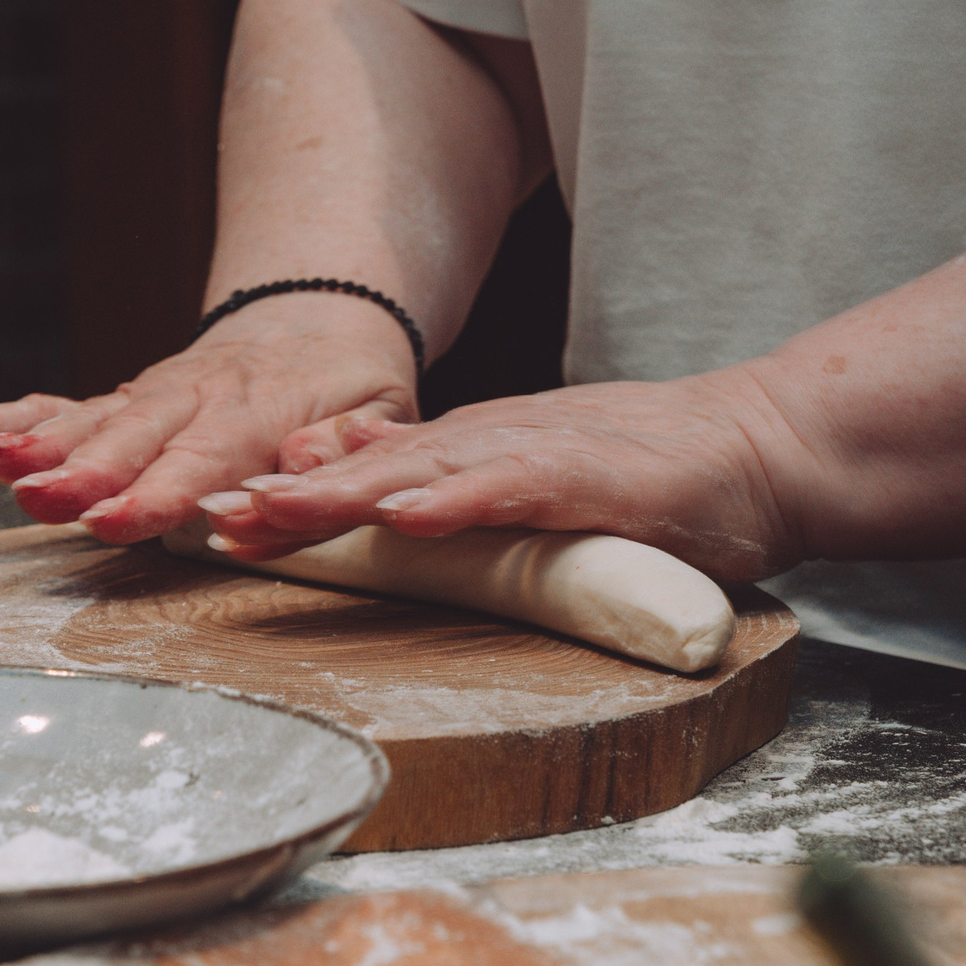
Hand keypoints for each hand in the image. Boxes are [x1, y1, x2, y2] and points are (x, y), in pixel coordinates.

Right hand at [0, 293, 419, 543]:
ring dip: (31, 443)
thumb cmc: (353, 389)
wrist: (321, 322)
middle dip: (82, 471)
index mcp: (259, 413)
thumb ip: (346, 449)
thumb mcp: (383, 415)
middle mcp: (191, 400)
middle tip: (38, 498)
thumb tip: (302, 467)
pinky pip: (53, 407)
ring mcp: (146, 398)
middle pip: (129, 440)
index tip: (112, 518)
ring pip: (82, 421)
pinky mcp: (116, 403)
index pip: (203, 457)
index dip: (156, 491)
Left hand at [196, 372, 799, 584]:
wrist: (759, 448)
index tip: (211, 522)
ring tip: (273, 515)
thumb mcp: (528, 475)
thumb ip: (446, 482)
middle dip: (285, 498)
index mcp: (473, 451)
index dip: (286, 496)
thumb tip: (344, 481)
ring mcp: (539, 455)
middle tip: (206, 522)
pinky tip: (405, 515)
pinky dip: (455, 501)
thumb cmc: (648, 475)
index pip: (363, 472)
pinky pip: (511, 488)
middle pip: (370, 467)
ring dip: (342, 495)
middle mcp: (490, 442)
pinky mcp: (592, 479)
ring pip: (422, 470)